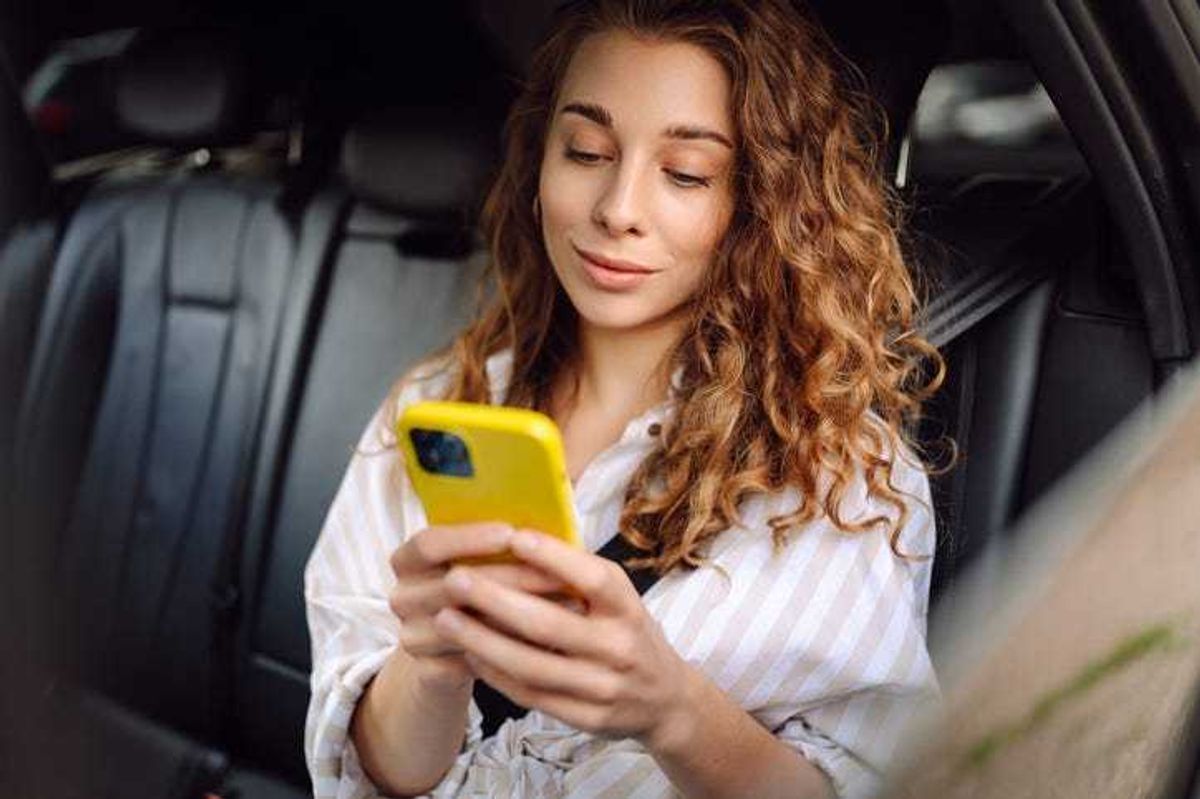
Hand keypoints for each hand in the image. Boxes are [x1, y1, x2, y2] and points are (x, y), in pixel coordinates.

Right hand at [388, 524, 566, 691]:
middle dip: (512, 578)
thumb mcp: (480, 558)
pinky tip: (551, 641)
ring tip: (569, 605)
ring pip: (469, 626)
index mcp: (407, 560)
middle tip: (559, 574)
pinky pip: (475, 661)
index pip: (428, 544)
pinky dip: (516, 649)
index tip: (511, 533)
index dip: (469, 538)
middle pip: (453, 585)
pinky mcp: (429, 672)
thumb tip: (552, 500)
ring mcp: (412, 637)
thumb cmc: (479, 588)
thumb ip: (502, 535)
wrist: (448, 652)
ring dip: (522, 615)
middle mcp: (402, 597)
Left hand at [433, 530, 696, 749]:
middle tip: (454, 579)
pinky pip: (532, 695)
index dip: (554, 558)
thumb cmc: (627, 633)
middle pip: (549, 624)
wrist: (665, 700)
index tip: (512, 537)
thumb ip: (579, 577)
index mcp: (628, 608)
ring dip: (483, 641)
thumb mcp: (618, 601)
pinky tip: (469, 654)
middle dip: (495, 600)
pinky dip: (495, 674)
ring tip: (447, 618)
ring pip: (531, 665)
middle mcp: (620, 647)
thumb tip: (519, 538)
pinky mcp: (588, 719)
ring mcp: (604, 687)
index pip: (593, 579)